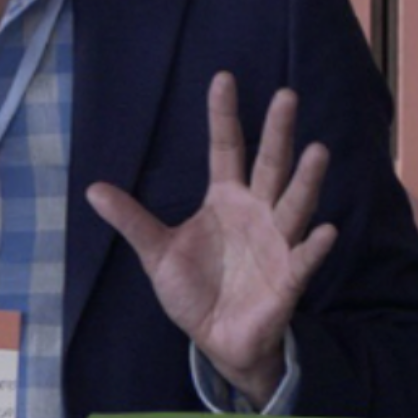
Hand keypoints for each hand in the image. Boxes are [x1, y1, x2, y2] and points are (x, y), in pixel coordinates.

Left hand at [86, 72, 336, 408]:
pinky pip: (304, 259)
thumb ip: (131, 220)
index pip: (226, 147)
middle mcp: (256, 212)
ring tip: (318, 151)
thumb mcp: (156, 252)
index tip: (224, 78)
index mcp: (224, 199)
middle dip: (278, 132)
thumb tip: (91, 189)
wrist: (217, 339)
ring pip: (294, 204)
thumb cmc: (192, 290)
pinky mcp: (288, 279)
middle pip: (269, 164)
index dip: (224, 115)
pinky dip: (314, 246)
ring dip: (306, 180)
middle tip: (286, 95)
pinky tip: (325, 230)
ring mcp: (277, 243)